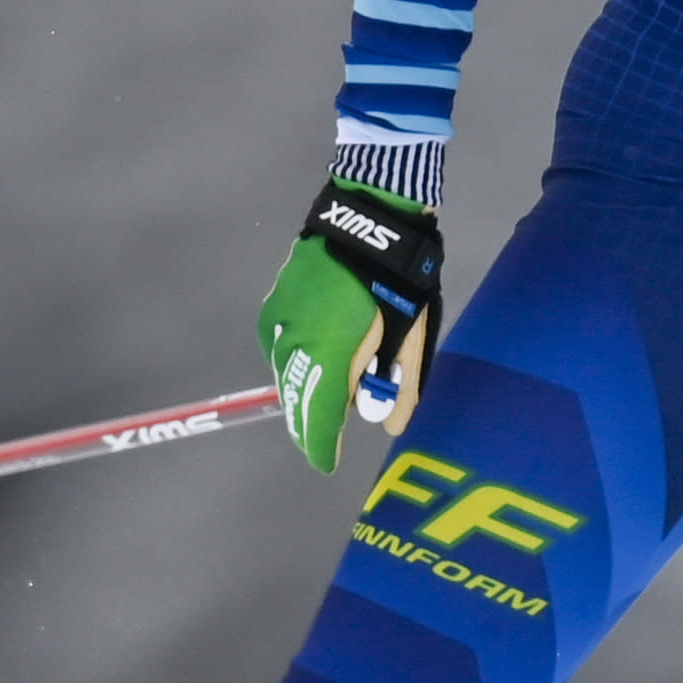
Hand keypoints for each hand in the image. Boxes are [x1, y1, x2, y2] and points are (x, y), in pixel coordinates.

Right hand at [257, 180, 447, 471]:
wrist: (367, 218)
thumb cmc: (397, 280)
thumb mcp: (409, 335)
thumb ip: (400, 386)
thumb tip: (391, 425)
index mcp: (329, 357)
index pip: (317, 420)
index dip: (321, 447)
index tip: (327, 464)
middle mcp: (294, 346)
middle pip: (297, 401)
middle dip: (312, 423)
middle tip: (326, 440)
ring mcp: (278, 325)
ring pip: (287, 377)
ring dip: (305, 392)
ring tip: (327, 401)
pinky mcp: (273, 307)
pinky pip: (282, 350)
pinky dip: (298, 364)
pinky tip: (317, 362)